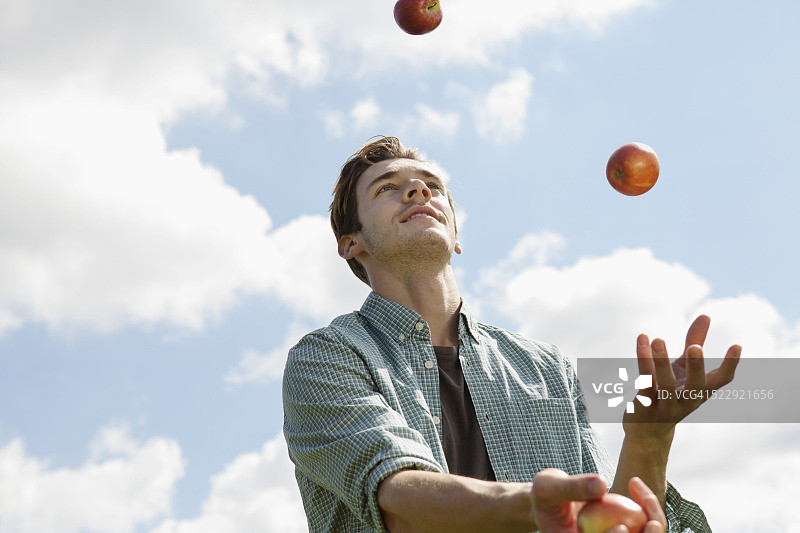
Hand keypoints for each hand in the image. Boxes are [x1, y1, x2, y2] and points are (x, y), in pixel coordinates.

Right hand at [531, 471, 666, 532]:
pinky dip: (645, 506)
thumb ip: (573, 487)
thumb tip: (602, 484)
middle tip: (655, 522)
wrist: (551, 500)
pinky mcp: (626, 531)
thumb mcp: (548, 487)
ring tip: (639, 489)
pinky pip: (644, 524)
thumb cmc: (544, 495)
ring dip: (652, 517)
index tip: (621, 528)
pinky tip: (635, 484)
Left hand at [623, 314, 740, 438]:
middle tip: (695, 347)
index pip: (721, 380)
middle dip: (696, 367)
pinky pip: (643, 383)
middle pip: (695, 386)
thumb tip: (706, 314)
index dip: (731, 364)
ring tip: (658, 339)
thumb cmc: (670, 392)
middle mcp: (687, 401)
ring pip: (664, 385)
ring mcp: (665, 406)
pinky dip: (642, 362)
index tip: (737, 345)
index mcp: (700, 392)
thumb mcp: (682, 369)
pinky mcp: (644, 407)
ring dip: (660, 362)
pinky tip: (642, 340)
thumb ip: (694, 342)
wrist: (647, 432)